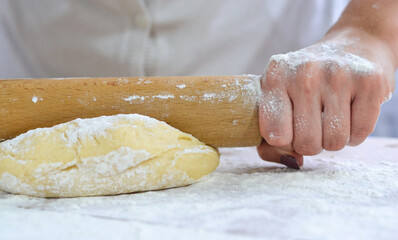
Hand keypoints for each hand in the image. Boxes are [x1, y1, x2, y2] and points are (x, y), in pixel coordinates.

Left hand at [257, 28, 394, 167]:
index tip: (290, 130)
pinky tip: (351, 111)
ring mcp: (338, 74)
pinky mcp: (369, 81)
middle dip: (311, 143)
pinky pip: (360, 134)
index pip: (274, 135)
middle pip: (306, 144)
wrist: (354, 44)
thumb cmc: (308, 82)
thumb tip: (293, 162)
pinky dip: (355, 133)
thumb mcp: (279, 99)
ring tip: (332, 116)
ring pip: (334, 143)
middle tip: (314, 123)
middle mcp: (304, 72)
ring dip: (333, 139)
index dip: (285, 143)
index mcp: (275, 76)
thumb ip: (270, 140)